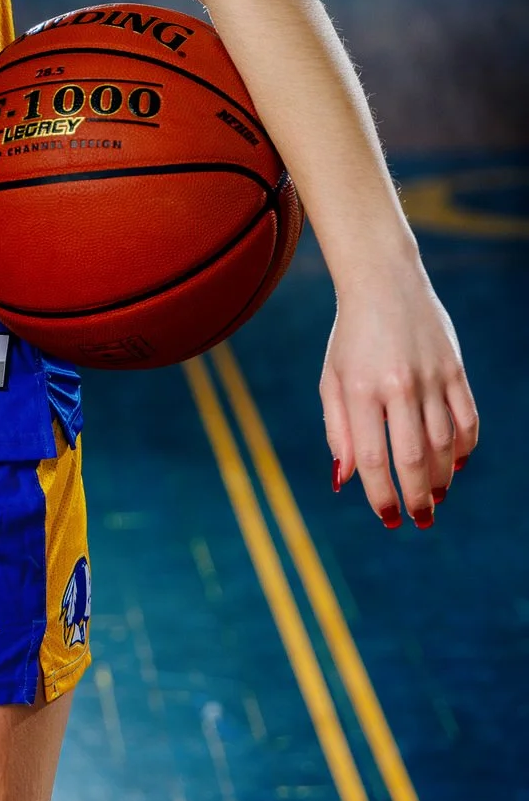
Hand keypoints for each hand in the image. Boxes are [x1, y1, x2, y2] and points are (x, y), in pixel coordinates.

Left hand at [320, 253, 477, 527]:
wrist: (383, 280)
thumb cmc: (352, 336)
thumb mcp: (332, 378)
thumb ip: (337, 429)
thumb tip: (345, 479)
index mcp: (361, 389)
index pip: (373, 457)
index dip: (381, 494)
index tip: (388, 518)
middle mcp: (398, 384)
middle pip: (414, 458)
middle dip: (417, 498)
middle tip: (420, 520)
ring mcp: (431, 376)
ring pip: (444, 444)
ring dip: (442, 478)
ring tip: (435, 496)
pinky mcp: (455, 368)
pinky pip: (467, 419)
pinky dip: (465, 447)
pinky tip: (456, 465)